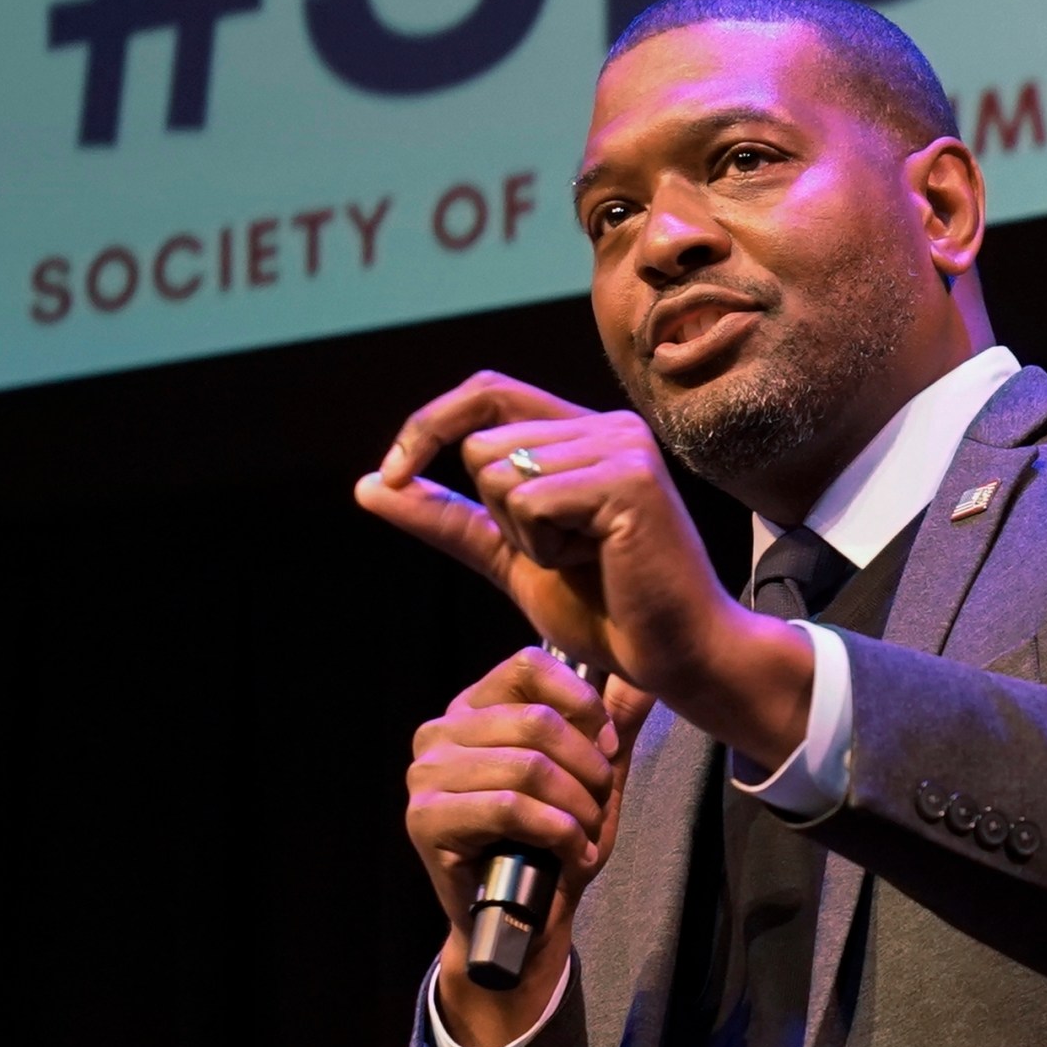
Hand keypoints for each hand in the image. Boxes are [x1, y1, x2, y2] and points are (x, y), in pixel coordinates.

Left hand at [355, 370, 815, 765]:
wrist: (677, 654)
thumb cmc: (608, 610)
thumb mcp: (510, 556)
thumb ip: (447, 517)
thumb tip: (369, 484)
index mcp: (586, 432)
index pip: (485, 392)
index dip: (428, 424)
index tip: (394, 475)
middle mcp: (607, 425)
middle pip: (481, 443)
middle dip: (498, 514)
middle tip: (563, 552)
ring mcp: (622, 447)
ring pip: (502, 473)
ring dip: (525, 536)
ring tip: (586, 559)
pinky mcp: (628, 480)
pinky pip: (532, 502)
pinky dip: (547, 548)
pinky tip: (598, 564)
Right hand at [406, 646, 654, 1046]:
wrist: (522, 922)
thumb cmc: (553, 843)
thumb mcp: (592, 775)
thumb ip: (613, 721)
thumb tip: (645, 675)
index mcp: (474, 707)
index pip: (529, 666)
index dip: (582, 703)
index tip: (609, 746)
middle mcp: (440, 732)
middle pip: (536, 721)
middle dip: (588, 768)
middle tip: (601, 804)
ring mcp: (426, 775)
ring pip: (527, 766)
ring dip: (576, 806)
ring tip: (588, 833)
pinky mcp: (425, 819)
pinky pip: (510, 807)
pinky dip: (557, 832)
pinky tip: (572, 853)